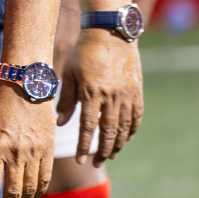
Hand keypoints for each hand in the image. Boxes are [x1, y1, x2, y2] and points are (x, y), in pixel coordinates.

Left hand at [57, 31, 143, 162]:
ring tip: (110, 155)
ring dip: (117, 144)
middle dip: (102, 150)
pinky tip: (125, 138)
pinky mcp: (137, 91)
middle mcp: (112, 97)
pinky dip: (131, 130)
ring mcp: (127, 95)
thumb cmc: (85, 52)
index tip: (81, 159)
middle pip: (109, 132)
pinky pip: (136, 116)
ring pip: (124, 127)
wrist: (110, 34)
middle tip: (95, 163)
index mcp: (92, 93)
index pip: (89, 127)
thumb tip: (60, 123)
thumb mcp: (70, 74)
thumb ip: (66, 100)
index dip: (85, 145)